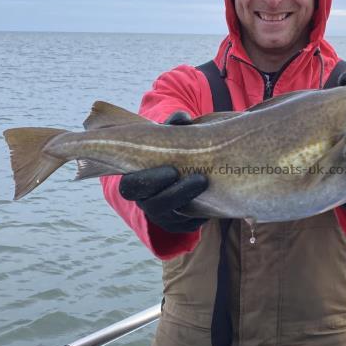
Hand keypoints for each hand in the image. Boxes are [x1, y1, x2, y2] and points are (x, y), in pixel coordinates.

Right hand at [118, 111, 208, 232]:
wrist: (179, 173)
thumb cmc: (169, 152)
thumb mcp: (167, 139)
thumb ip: (172, 128)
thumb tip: (182, 119)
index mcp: (134, 182)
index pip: (130, 188)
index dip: (148, 181)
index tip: (172, 170)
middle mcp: (145, 203)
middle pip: (154, 205)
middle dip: (175, 193)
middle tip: (199, 177)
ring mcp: (163, 217)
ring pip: (173, 217)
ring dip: (191, 200)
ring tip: (208, 182)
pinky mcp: (180, 226)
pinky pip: (190, 224)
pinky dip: (202, 212)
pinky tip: (215, 197)